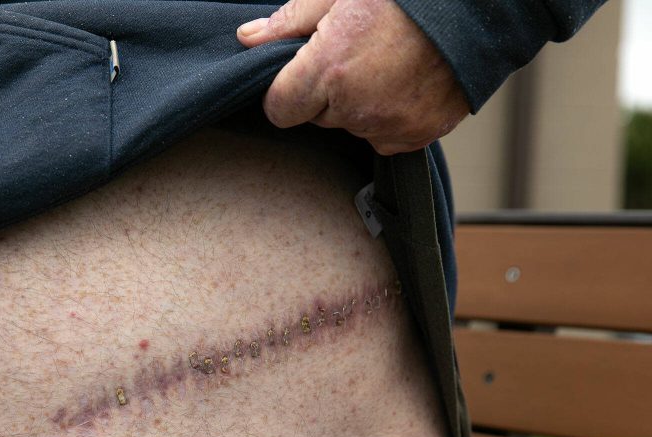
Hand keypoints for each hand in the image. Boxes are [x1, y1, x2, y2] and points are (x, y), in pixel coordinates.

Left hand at [237, 0, 470, 154]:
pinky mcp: (416, 136)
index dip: (284, 92)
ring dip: (359, 105)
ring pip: (351, 127)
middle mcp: (355, 107)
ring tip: (385, 64)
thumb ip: (288, 23)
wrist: (477, 7)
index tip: (298, 75)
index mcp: (329, 70)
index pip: (278, 109)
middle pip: (317, 117)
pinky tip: (405, 82)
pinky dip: (389, 117)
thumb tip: (247, 39)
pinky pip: (385, 137)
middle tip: (355, 54)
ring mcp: (388, 126)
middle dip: (326, 92)